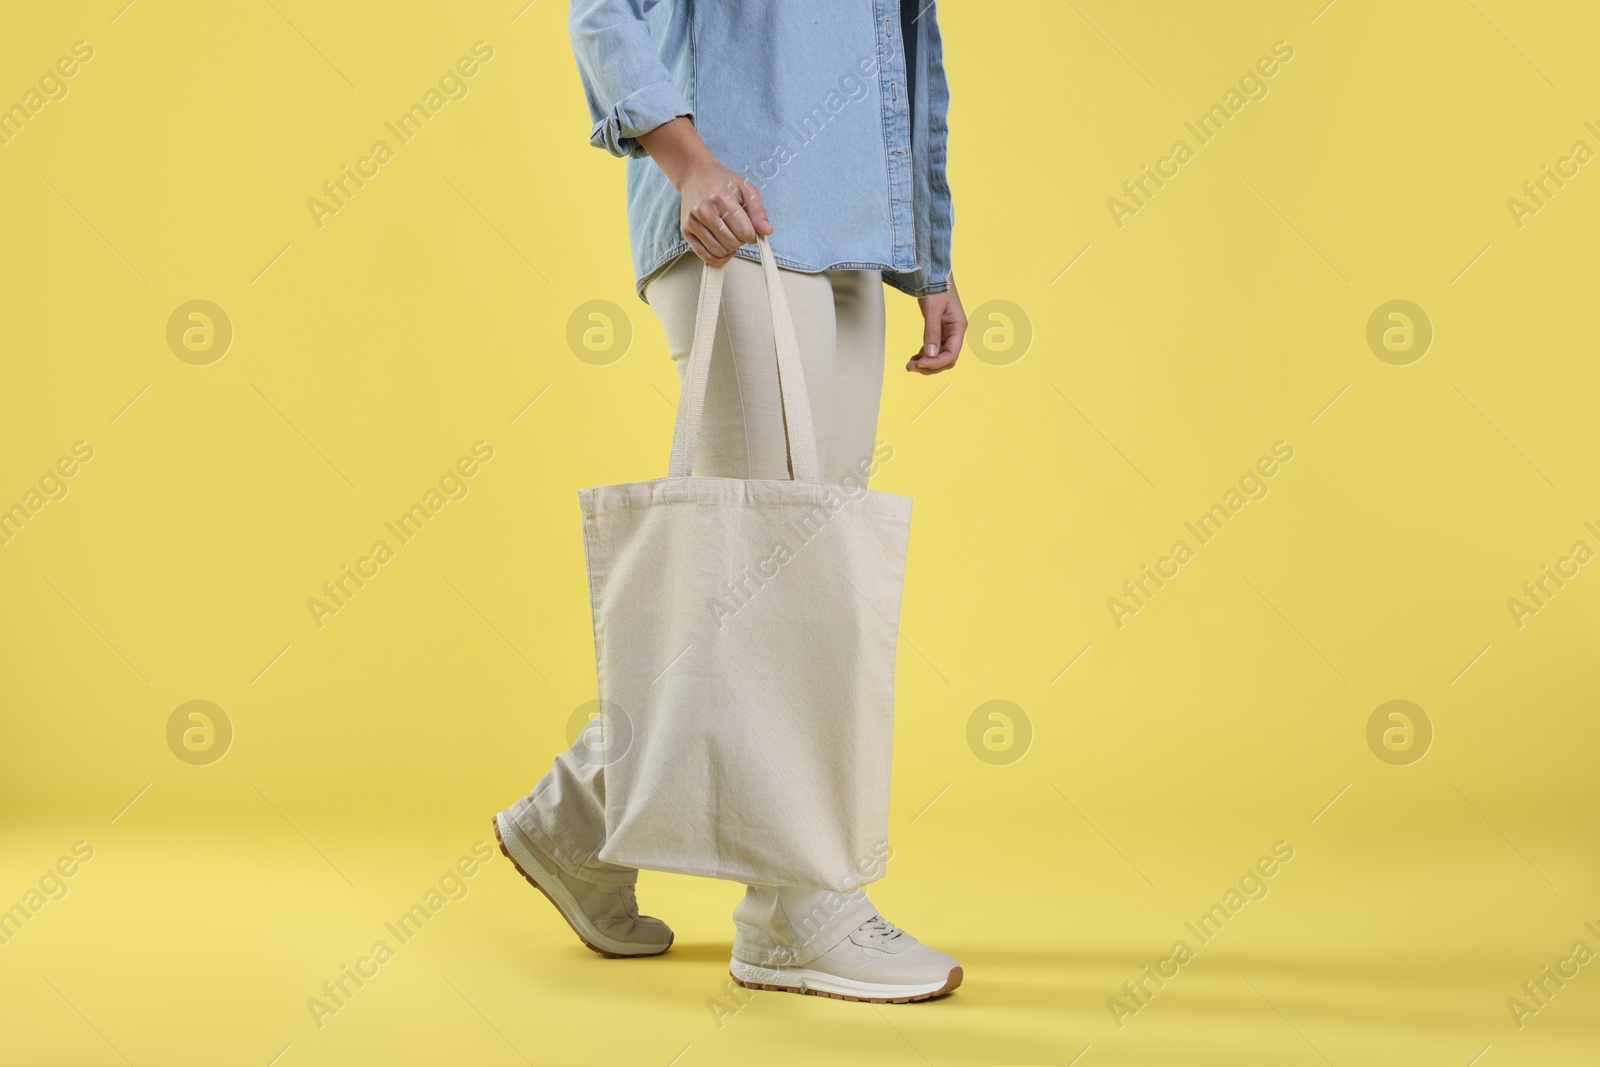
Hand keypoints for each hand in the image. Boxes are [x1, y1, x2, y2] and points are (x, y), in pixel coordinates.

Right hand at [638, 117, 772, 265]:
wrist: (695, 174)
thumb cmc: (723, 181)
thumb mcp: (746, 189)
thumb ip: (758, 211)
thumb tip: (767, 231)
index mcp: (721, 199)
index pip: (745, 232)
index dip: (752, 234)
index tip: (750, 228)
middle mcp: (704, 211)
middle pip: (732, 243)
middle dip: (740, 240)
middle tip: (739, 229)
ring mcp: (692, 222)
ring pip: (719, 251)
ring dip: (730, 249)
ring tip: (730, 235)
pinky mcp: (686, 231)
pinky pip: (704, 255)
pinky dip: (718, 258)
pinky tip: (724, 250)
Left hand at [907, 276, 965, 373]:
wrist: (933, 272)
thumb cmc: (936, 286)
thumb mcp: (933, 309)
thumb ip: (932, 332)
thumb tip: (930, 354)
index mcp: (958, 327)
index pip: (951, 354)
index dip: (936, 363)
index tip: (920, 364)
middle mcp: (955, 332)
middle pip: (946, 358)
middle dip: (930, 366)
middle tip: (910, 368)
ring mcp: (947, 331)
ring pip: (939, 355)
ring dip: (926, 362)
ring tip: (909, 365)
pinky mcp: (938, 329)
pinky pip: (933, 348)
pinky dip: (924, 354)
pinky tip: (914, 358)